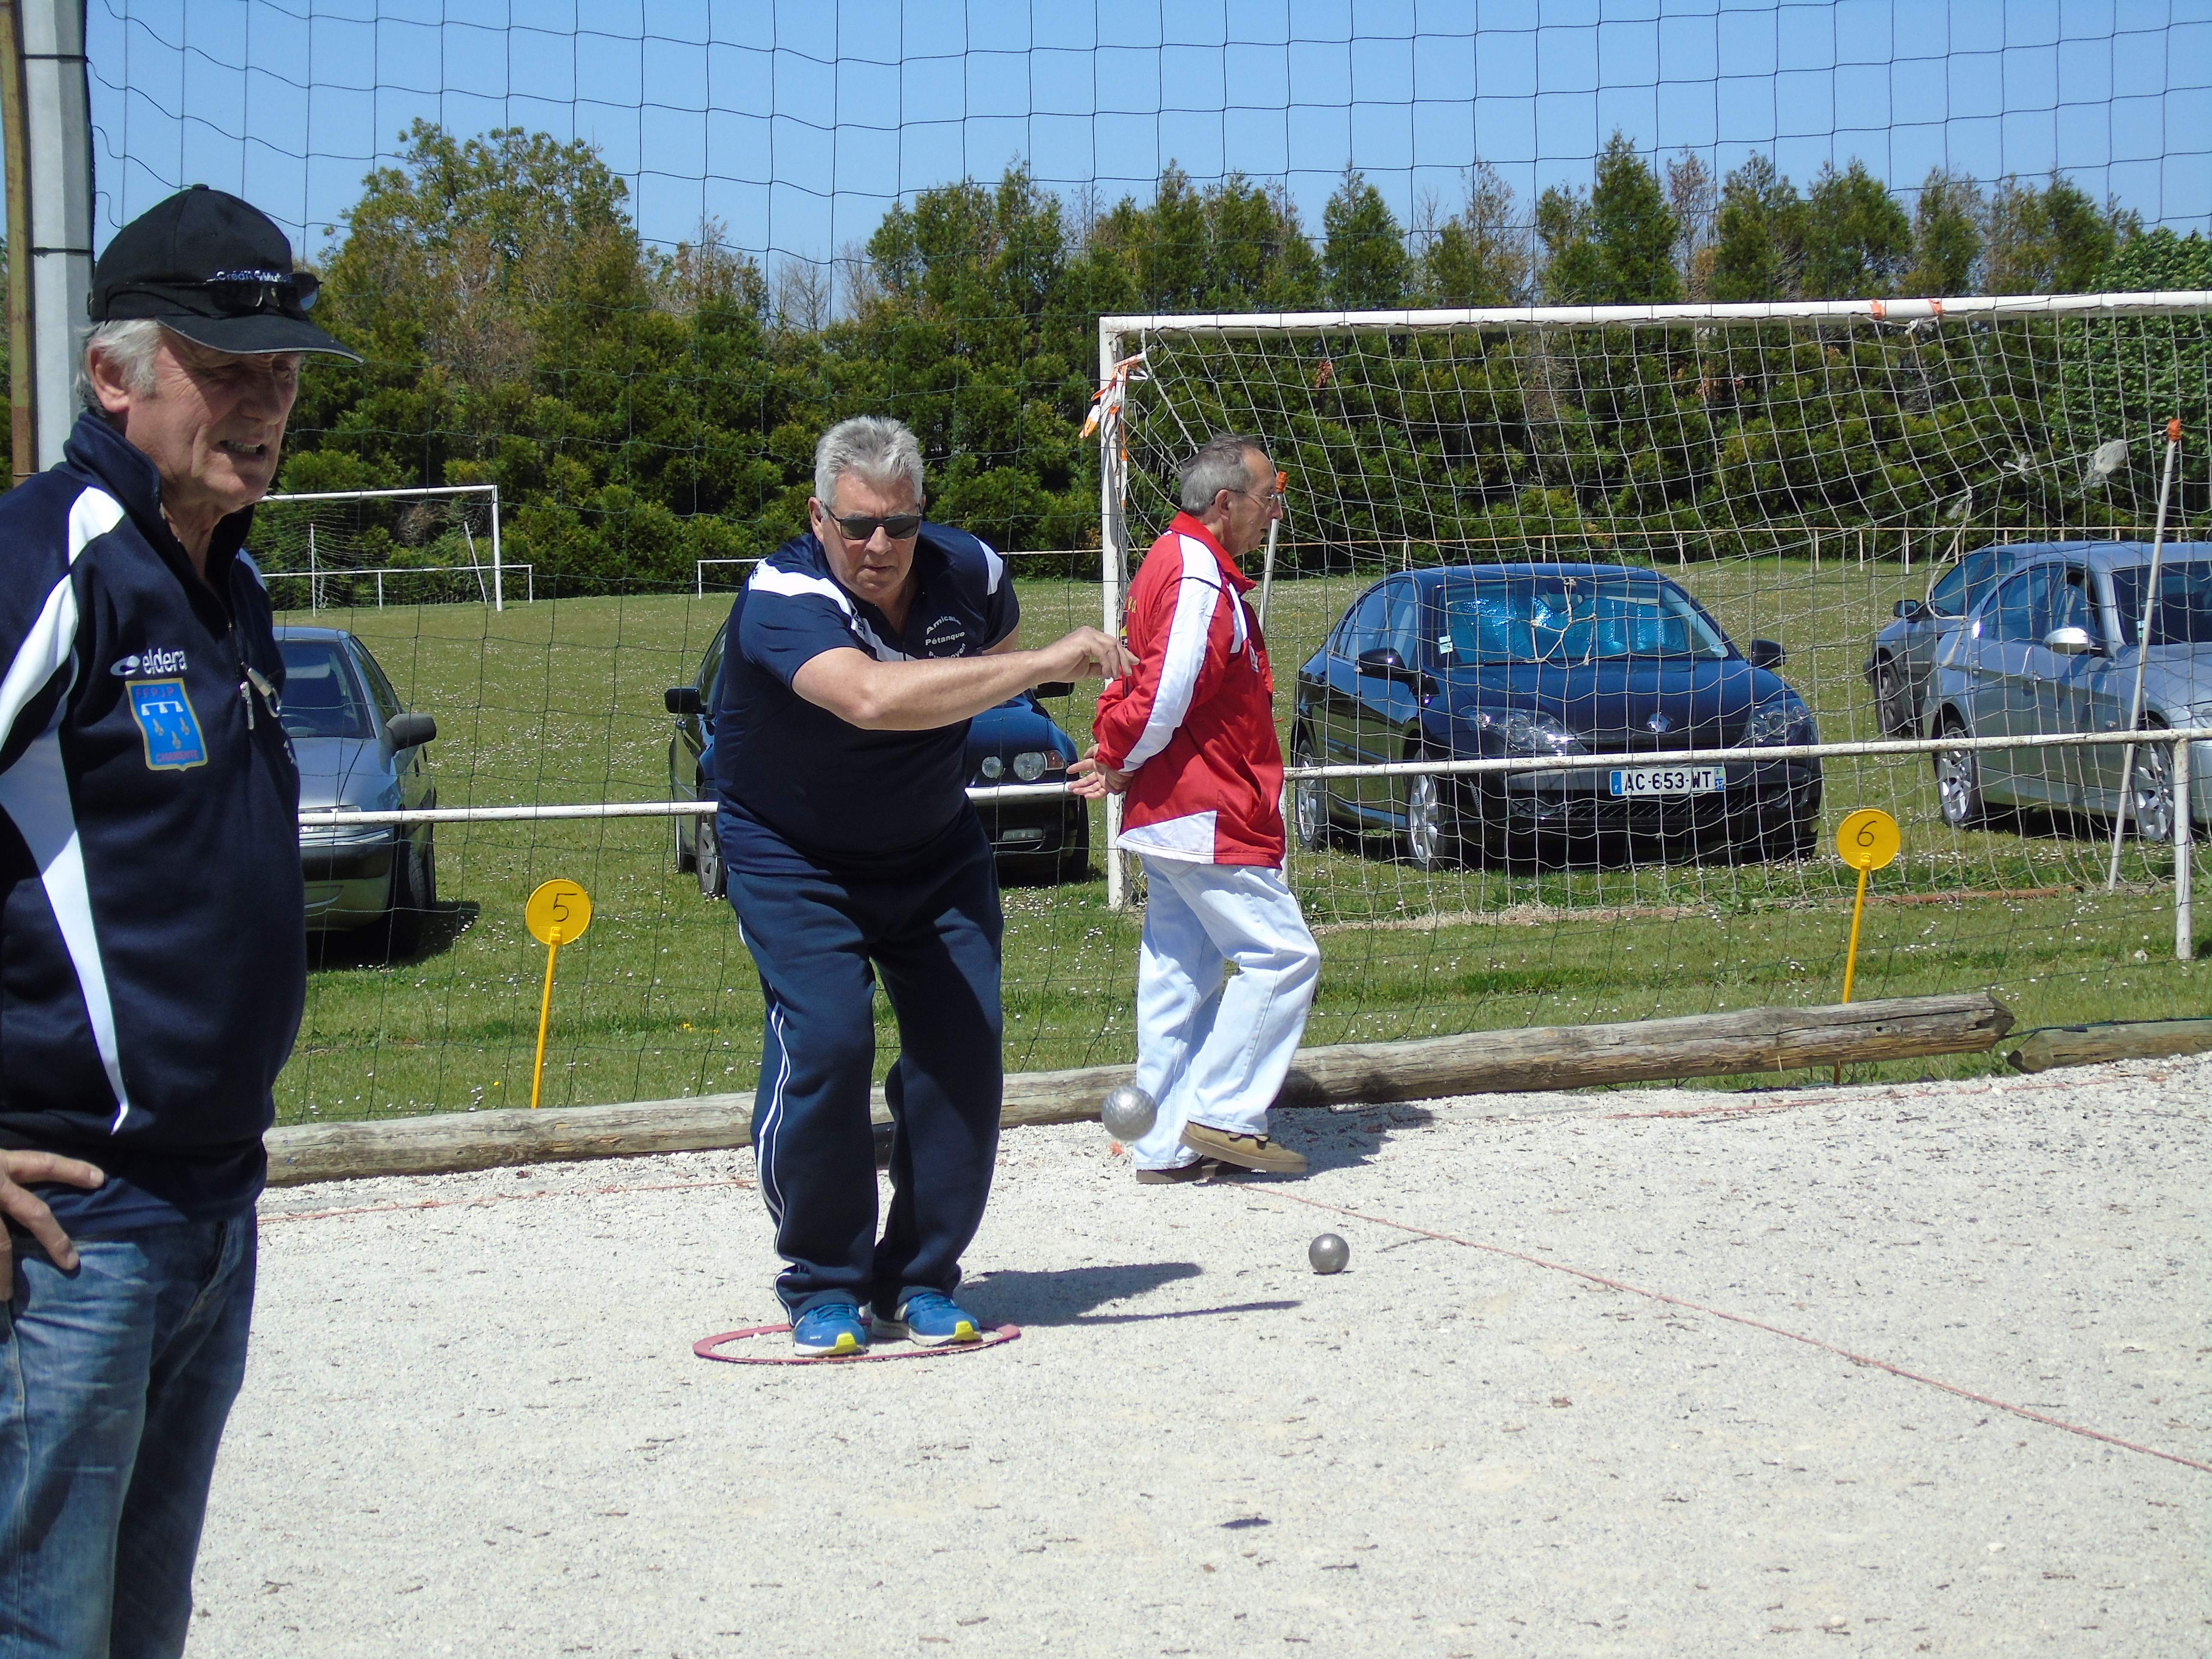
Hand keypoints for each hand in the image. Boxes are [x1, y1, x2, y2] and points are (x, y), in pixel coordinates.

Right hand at [0, 1149, 103, 1294]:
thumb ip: (2, 1172)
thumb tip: (16, 1189)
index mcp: (0, 1162)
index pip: (44, 1164)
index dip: (72, 1171)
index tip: (101, 1179)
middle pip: (34, 1214)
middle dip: (54, 1239)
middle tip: (71, 1263)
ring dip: (2, 1274)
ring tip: (6, 1296)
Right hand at [1037, 626, 1134, 683]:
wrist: (1045, 668)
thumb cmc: (1061, 668)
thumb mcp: (1086, 669)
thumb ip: (1099, 668)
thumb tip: (1112, 672)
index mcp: (1090, 637)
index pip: (1112, 643)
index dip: (1124, 654)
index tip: (1134, 663)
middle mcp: (1089, 632)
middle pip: (1114, 643)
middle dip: (1124, 659)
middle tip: (1128, 672)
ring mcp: (1087, 634)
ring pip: (1111, 646)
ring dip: (1116, 663)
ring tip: (1115, 676)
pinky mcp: (1084, 639)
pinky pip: (1103, 651)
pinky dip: (1108, 664)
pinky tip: (1107, 674)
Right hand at [1070, 747, 1130, 797]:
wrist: (1125, 762)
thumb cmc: (1113, 754)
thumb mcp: (1099, 748)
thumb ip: (1091, 751)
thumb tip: (1085, 755)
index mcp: (1098, 762)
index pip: (1085, 765)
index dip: (1076, 767)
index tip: (1069, 770)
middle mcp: (1101, 772)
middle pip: (1088, 779)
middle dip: (1079, 783)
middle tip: (1070, 786)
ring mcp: (1105, 780)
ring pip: (1092, 787)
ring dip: (1083, 790)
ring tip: (1075, 791)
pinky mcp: (1110, 787)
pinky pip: (1100, 793)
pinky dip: (1093, 795)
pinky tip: (1086, 796)